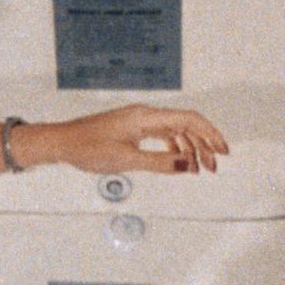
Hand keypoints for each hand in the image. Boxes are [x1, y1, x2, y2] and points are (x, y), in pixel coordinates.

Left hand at [53, 105, 228, 175]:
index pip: (189, 119)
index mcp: (146, 117)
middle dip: (203, 145)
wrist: (61, 143)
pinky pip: (161, 136)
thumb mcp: (126, 160)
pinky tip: (179, 162)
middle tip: (213, 167)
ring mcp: (139, 122)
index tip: (222, 150)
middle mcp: (145, 115)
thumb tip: (187, 166)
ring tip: (199, 169)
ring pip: (174, 131)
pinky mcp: (132, 130)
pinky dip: (173, 148)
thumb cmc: (87, 147)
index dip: (210, 134)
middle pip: (185, 125)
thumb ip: (159, 163)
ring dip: (189, 149)